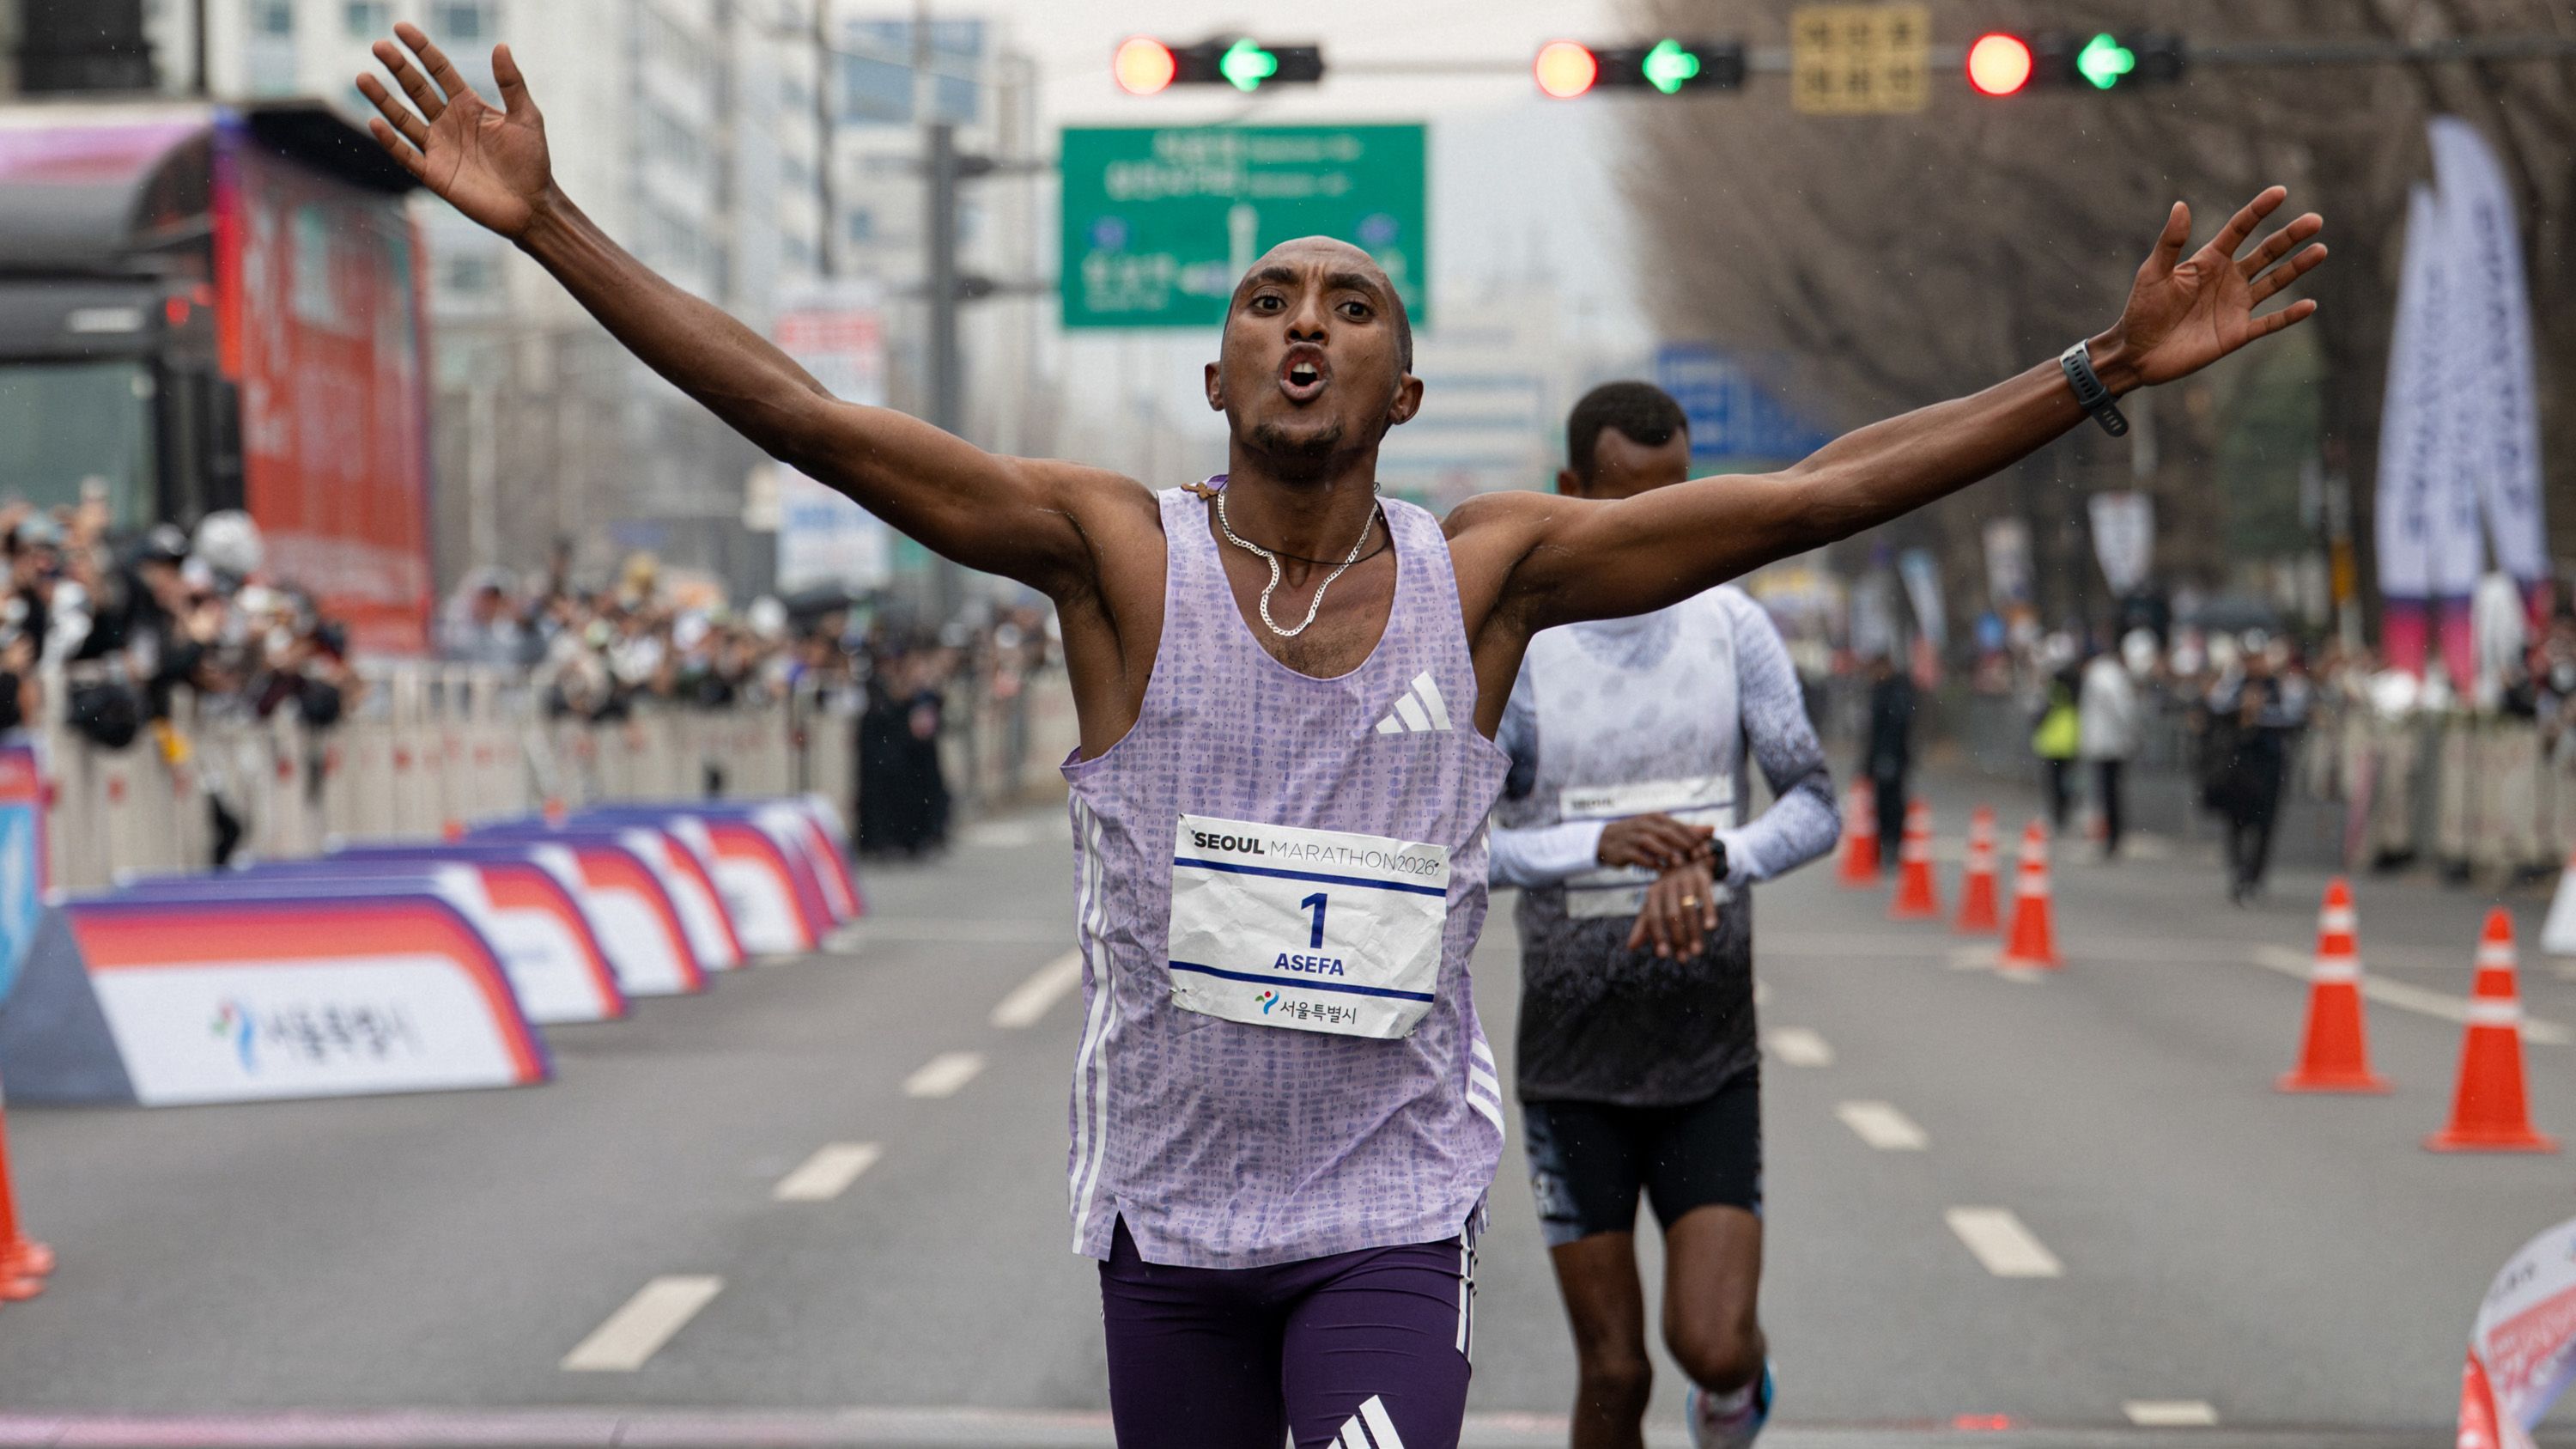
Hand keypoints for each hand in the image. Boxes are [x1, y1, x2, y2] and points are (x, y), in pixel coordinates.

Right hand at [358, 23, 553, 241]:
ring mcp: (439, 148)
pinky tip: (375, 122)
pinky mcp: (435, 174)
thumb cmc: (532, 161)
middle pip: (416, 89)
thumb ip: (512, 84)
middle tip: (378, 46)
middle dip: (398, 68)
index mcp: (468, 105)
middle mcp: (448, 122)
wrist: (532, 205)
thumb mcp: (526, 117)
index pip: (439, 70)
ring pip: (403, 118)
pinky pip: (407, 155)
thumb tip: (501, 46)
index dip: (421, 49)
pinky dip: (390, 141)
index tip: (400, 28)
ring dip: (383, 99)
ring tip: (363, 77)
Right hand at [1596, 813, 1713, 870]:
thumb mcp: (1661, 829)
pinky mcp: (1624, 850)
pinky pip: (1638, 856)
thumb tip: (1713, 829)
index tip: (1704, 848)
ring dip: (1666, 852)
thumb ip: (1686, 830)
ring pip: (1652, 842)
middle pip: (1666, 832)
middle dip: (1682, 844)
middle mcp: (1645, 824)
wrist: (1606, 840)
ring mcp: (1633, 836)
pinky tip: (1659, 870)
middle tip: (1695, 857)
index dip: (1691, 836)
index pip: (1677, 825)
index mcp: (1656, 818)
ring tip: (1678, 863)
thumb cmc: (1640, 835)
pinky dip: (1650, 862)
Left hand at [1625, 860, 1719, 960]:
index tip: (1663, 955)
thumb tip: (1630, 948)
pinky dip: (1709, 912)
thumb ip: (1644, 925)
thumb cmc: (1669, 889)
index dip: (1658, 936)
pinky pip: (1707, 897)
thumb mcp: (1655, 904)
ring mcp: (1685, 881)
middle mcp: (1668, 885)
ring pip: (1689, 909)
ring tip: (1697, 951)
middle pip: (1672, 915)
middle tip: (1684, 959)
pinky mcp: (1702, 878)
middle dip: (1677, 939)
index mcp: (1653, 892)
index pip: (1654, 917)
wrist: (1689, 860)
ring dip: (1694, 932)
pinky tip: (1711, 927)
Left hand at [2095, 187, 2325, 392]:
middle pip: (2266, 252)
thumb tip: (2181, 205)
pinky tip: (2309, 305)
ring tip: (2321, 250)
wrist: (2136, 353)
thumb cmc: (2141, 309)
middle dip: (2290, 236)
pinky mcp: (2237, 333)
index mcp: (2209, 260)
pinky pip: (2269, 323)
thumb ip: (2170, 242)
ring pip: (2274, 281)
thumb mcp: (2153, 273)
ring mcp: (2235, 305)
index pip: (2239, 228)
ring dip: (2297, 267)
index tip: (2280, 192)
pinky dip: (2289, 316)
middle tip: (2315, 220)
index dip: (2259, 210)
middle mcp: (2228, 279)